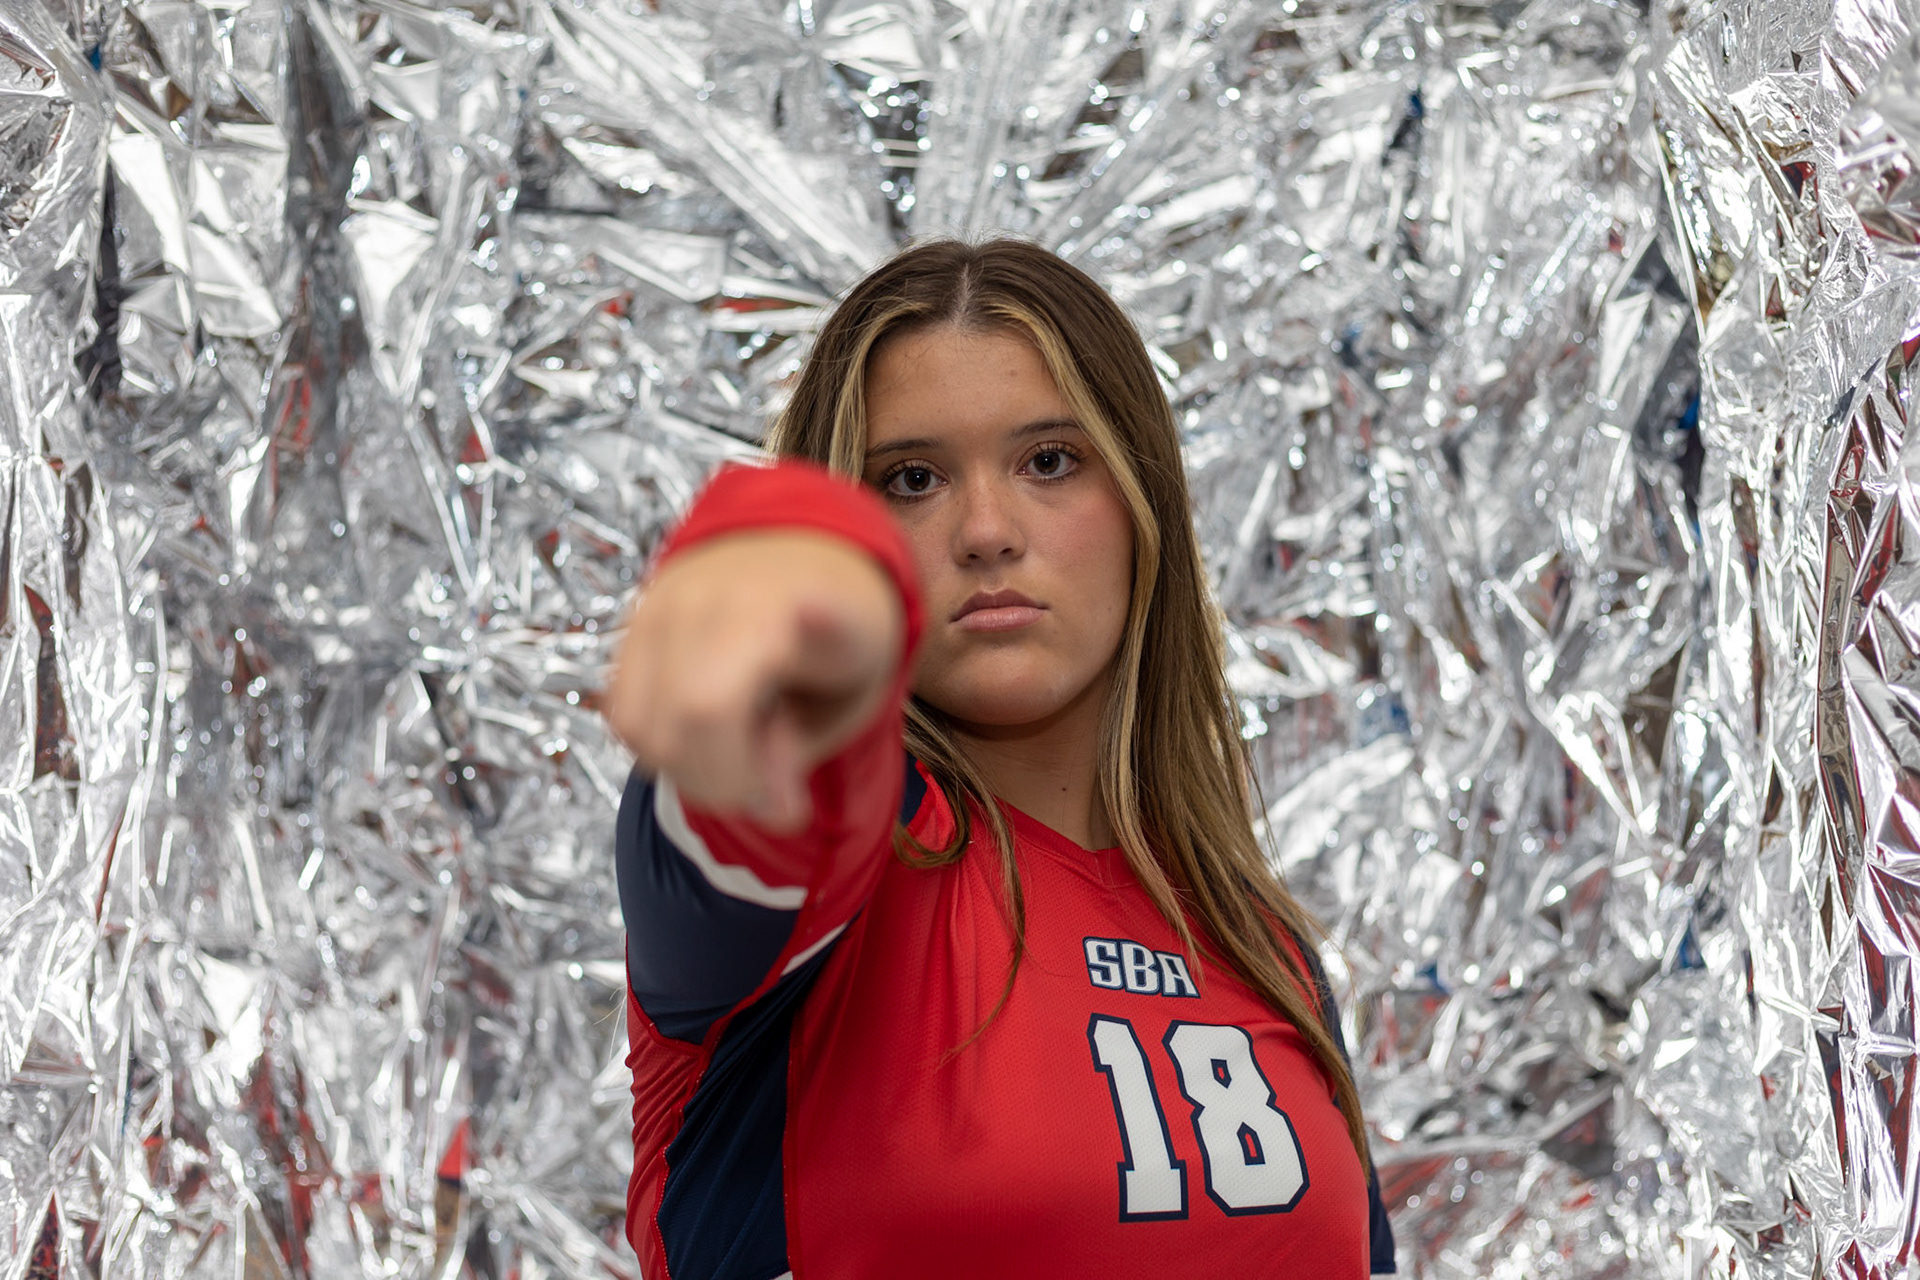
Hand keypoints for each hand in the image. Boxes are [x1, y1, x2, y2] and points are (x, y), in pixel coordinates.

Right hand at [604, 530, 904, 831]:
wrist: (809, 550)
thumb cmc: (845, 629)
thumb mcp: (856, 693)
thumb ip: (799, 750)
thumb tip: (760, 798)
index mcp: (771, 609)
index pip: (710, 708)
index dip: (736, 773)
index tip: (790, 805)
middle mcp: (700, 599)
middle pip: (671, 730)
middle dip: (719, 785)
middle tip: (770, 787)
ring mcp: (656, 607)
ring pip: (637, 726)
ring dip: (687, 768)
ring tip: (743, 756)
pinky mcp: (632, 625)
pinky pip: (624, 711)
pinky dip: (663, 743)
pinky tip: (711, 733)